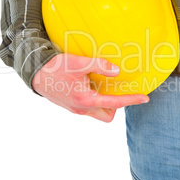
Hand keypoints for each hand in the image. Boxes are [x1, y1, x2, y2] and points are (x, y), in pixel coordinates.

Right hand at [32, 53, 149, 122]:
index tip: (144, 98)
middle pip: (107, 115)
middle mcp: (81, 109)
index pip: (115, 103)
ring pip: (97, 112)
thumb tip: (117, 71)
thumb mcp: (78, 63)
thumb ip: (99, 66)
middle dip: (116, 106)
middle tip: (115, 89)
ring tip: (101, 84)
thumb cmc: (55, 68)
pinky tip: (90, 84)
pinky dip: (94, 99)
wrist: (35, 74)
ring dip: (104, 102)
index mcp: (85, 100)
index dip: (131, 100)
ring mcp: (75, 109)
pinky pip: (88, 107)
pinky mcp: (70, 106)